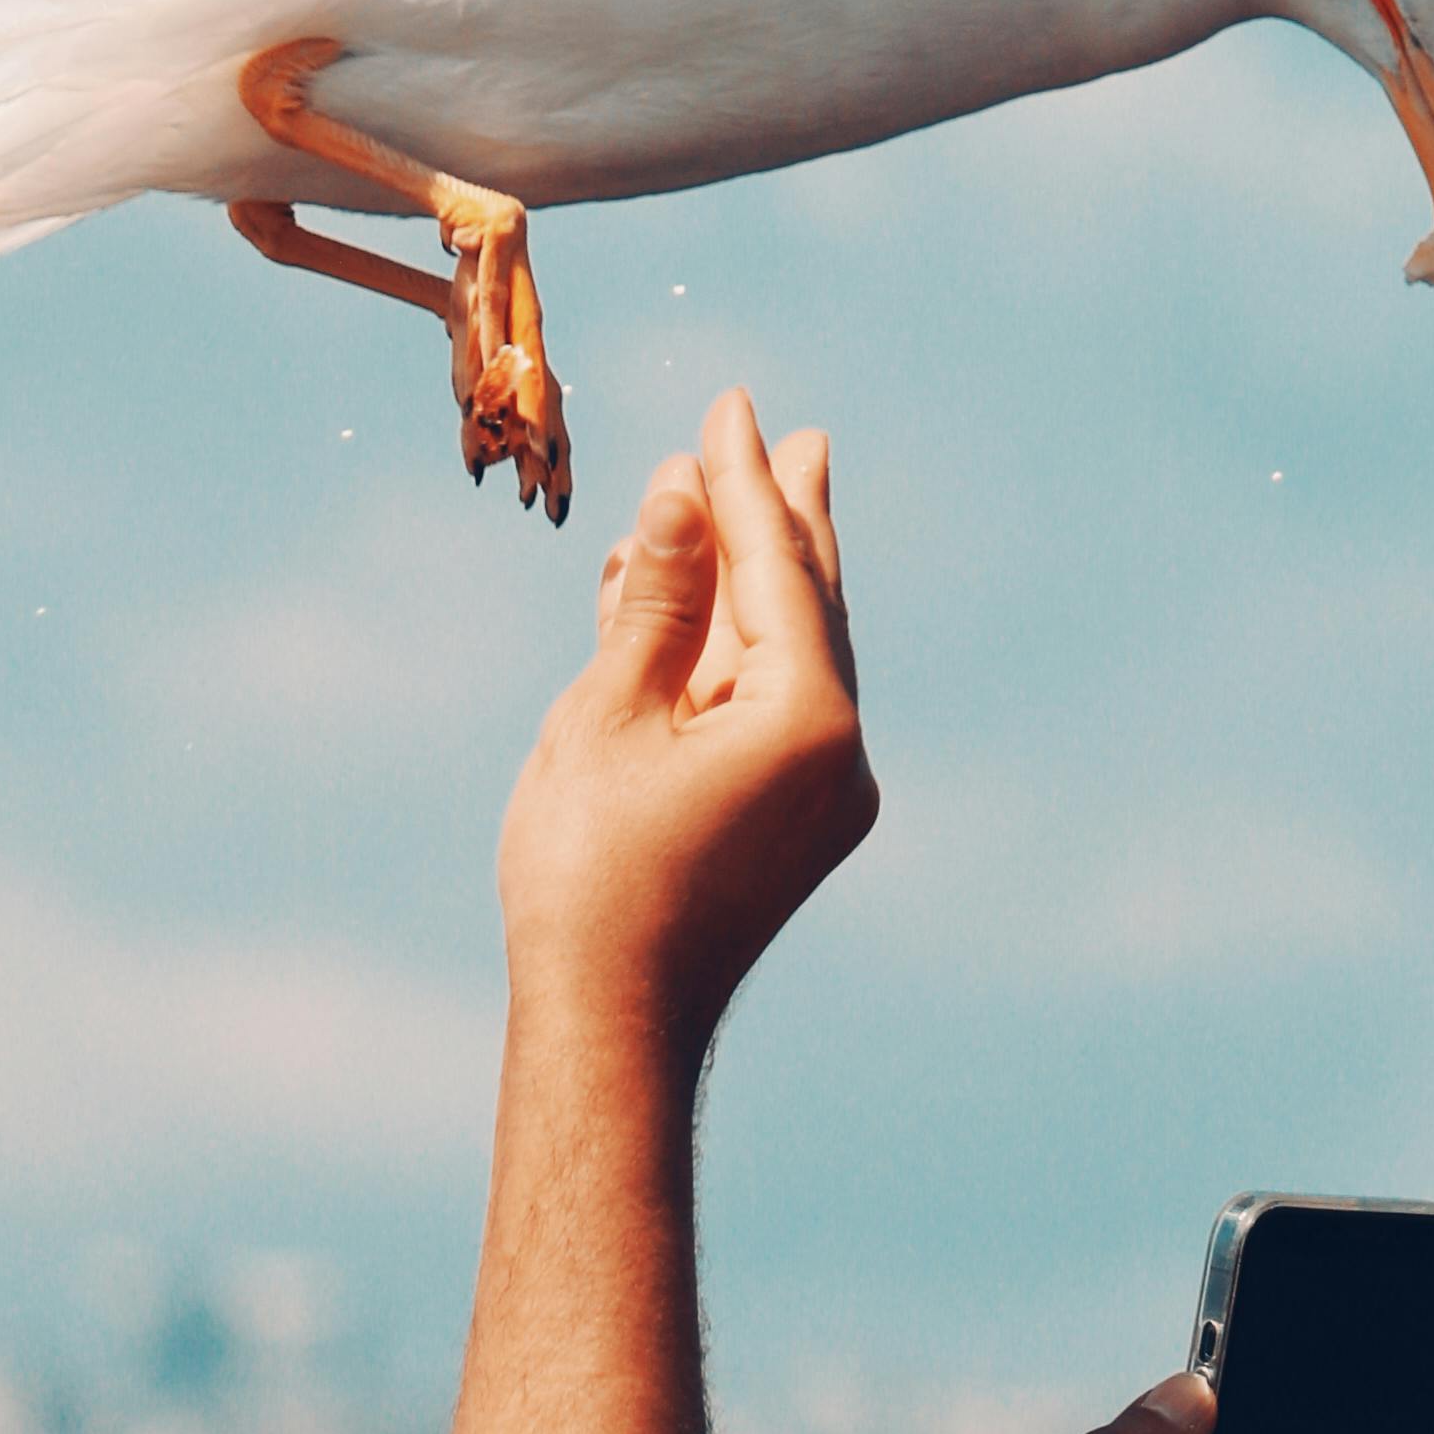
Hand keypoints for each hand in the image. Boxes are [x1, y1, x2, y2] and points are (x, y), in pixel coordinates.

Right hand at [496, 386, 878, 1071]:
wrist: (607, 1029)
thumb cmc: (592, 874)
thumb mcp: (610, 712)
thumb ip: (660, 595)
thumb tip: (685, 491)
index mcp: (809, 717)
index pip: (777, 566)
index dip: (744, 479)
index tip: (731, 404)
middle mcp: (841, 752)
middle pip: (812, 602)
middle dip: (789, 517)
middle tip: (799, 439)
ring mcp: (824, 795)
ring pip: (791, 654)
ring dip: (750, 582)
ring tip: (738, 502)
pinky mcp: (794, 825)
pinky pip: (771, 706)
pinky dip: (730, 651)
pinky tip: (690, 609)